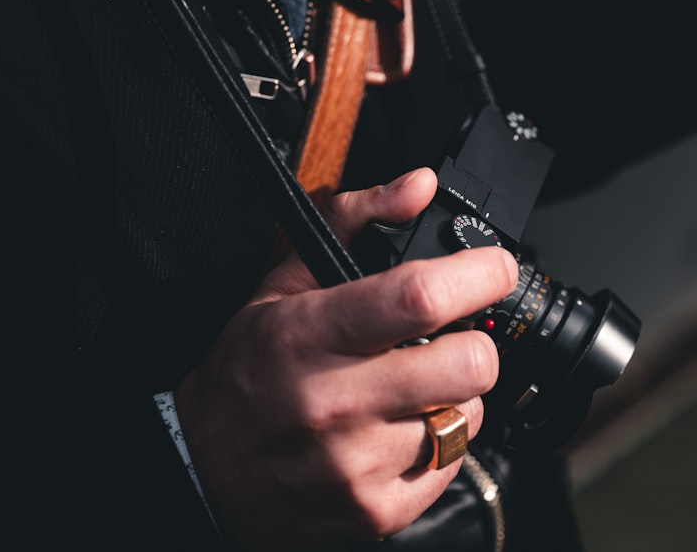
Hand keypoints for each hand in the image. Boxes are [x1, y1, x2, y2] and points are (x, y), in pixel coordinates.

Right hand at [175, 168, 518, 550]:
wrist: (202, 472)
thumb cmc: (247, 373)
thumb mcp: (281, 285)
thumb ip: (353, 223)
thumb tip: (418, 186)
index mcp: (309, 335)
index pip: (418, 298)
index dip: (478, 274)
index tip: (494, 267)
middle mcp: (334, 401)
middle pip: (468, 363)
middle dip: (474, 343)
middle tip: (447, 341)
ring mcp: (357, 464)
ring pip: (468, 415)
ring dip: (454, 396)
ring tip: (410, 391)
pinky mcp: (375, 511)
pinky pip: (453, 464)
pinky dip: (441, 443)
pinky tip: (400, 431)